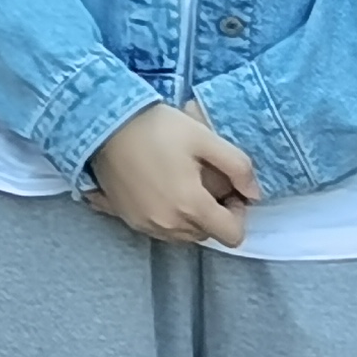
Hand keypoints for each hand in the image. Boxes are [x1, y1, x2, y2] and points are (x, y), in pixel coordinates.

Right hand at [85, 101, 259, 245]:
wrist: (101, 122)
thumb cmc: (156, 127)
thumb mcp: (205, 137)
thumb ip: (239, 167)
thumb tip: (254, 194)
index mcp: (191, 206)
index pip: (232, 235)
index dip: (239, 214)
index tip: (229, 191)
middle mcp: (168, 223)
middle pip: (206, 234)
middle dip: (212, 214)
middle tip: (203, 181)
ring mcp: (144, 223)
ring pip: (181, 234)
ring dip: (188, 217)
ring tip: (178, 183)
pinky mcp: (125, 217)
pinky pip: (155, 228)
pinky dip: (163, 216)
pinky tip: (156, 189)